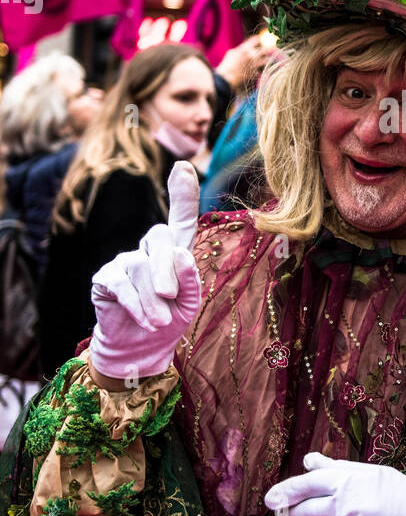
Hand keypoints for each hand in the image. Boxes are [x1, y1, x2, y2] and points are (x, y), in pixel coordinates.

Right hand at [88, 162, 202, 382]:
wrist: (141, 349)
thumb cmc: (169, 321)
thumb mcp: (189, 304)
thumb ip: (190, 280)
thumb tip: (181, 255)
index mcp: (176, 252)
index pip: (181, 219)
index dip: (182, 193)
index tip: (183, 167)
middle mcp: (150, 250)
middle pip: (159, 238)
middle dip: (167, 269)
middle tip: (170, 298)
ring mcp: (125, 261)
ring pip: (140, 266)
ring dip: (152, 299)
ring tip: (159, 322)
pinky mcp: (105, 277)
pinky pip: (122, 283)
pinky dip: (135, 303)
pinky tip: (145, 320)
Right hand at [215, 35, 278, 90]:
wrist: (226, 79)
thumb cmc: (226, 65)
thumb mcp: (232, 53)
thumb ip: (241, 48)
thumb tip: (246, 46)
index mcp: (245, 48)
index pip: (257, 39)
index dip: (260, 39)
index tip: (262, 41)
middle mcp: (251, 56)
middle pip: (266, 49)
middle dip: (270, 49)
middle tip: (272, 49)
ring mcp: (254, 65)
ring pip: (267, 60)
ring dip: (267, 60)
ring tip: (267, 60)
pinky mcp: (255, 74)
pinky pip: (261, 70)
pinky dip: (260, 70)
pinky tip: (258, 70)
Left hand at [264, 453, 405, 515]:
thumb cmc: (400, 494)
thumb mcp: (370, 473)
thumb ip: (335, 468)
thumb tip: (308, 460)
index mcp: (346, 484)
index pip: (303, 485)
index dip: (283, 491)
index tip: (269, 498)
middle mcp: (342, 510)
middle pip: (300, 512)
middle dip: (290, 512)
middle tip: (285, 511)